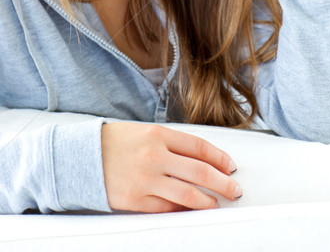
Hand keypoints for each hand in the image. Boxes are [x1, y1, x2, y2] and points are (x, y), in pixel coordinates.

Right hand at [101, 122, 240, 212]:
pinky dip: (183, 211)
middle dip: (222, 183)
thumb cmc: (116, 142)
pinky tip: (192, 210)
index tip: (231, 167)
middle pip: (199, 172)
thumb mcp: (145, 132)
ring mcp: (145, 180)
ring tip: (218, 204)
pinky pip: (167, 209)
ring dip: (208, 202)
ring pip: (187, 195)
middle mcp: (154, 156)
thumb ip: (172, 144)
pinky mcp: (135, 200)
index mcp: (158, 135)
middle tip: (235, 189)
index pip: (199, 147)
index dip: (219, 158)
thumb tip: (203, 160)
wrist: (81, 157)